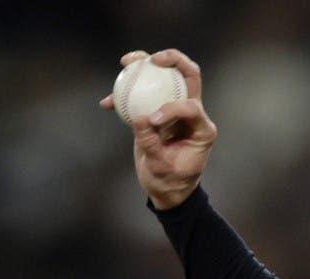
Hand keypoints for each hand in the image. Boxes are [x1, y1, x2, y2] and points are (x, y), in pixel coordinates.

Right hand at [99, 49, 213, 209]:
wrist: (166, 189)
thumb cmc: (170, 182)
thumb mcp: (161, 168)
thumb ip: (152, 143)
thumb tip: (140, 118)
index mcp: (202, 128)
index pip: (191, 106)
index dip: (171, 108)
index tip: (152, 120)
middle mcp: (192, 113)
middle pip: (188, 75)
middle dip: (174, 60)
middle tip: (152, 59)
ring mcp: (175, 109)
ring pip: (166, 77)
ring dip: (146, 64)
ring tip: (125, 62)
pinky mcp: (158, 111)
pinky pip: (144, 95)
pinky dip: (126, 95)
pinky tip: (107, 101)